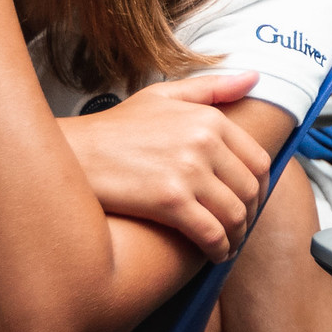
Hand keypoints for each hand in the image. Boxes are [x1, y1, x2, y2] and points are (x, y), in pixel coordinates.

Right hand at [58, 72, 269, 260]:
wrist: (71, 153)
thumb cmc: (115, 127)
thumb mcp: (164, 96)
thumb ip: (213, 88)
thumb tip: (255, 77)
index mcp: (209, 119)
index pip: (257, 159)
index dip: (261, 188)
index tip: (252, 202)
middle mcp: (204, 142)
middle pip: (249, 189)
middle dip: (249, 214)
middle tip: (239, 228)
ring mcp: (188, 172)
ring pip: (234, 214)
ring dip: (237, 236)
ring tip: (227, 245)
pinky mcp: (169, 201)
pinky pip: (211, 232)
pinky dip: (219, 249)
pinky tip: (214, 255)